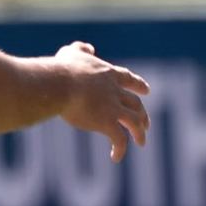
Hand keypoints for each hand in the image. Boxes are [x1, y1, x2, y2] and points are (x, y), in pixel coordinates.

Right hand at [54, 41, 151, 162]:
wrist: (58, 84)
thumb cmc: (60, 69)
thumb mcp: (70, 53)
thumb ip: (80, 49)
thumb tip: (89, 48)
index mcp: (107, 74)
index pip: (128, 79)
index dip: (138, 85)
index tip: (147, 90)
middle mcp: (115, 90)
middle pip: (135, 103)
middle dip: (142, 113)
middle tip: (146, 123)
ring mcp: (113, 107)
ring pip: (135, 121)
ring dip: (139, 133)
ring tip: (141, 142)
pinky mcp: (107, 122)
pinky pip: (119, 139)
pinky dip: (120, 149)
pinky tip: (116, 157)